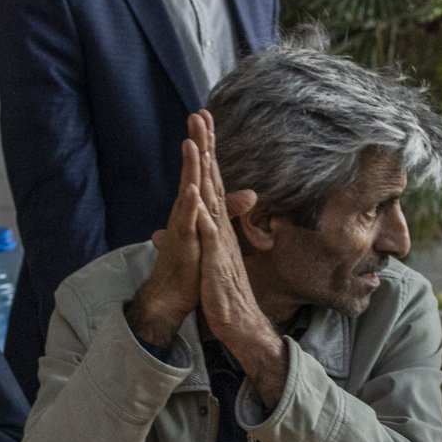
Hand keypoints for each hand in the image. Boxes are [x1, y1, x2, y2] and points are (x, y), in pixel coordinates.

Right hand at [126, 117, 213, 346]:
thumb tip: (249, 194)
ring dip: (189, 167)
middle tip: (197, 114)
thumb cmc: (192, 261)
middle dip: (196, 142)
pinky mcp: (183, 243)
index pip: (202, 168)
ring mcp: (183, 225)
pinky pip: (186, 222)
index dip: (205, 142)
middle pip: (193, 170)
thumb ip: (228, 209)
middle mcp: (186, 210)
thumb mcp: (216, 230)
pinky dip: (189, 205)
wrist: (173, 293)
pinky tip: (192, 189)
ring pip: (187, 191)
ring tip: (191, 143)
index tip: (206, 116)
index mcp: (195, 205)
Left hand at [188, 114, 286, 405]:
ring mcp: (222, 246)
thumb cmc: (228, 294)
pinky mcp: (219, 266)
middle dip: (207, 147)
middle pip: (214, 181)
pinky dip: (205, 219)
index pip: (213, 182)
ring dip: (206, 173)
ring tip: (199, 144)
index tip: (202, 123)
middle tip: (200, 114)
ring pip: (213, 203)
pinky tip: (198, 200)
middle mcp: (223, 230)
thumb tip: (202, 219)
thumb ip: (210, 237)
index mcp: (221, 227)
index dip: (208, 153)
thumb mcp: (215, 259)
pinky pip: (211, 240)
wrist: (243, 327)